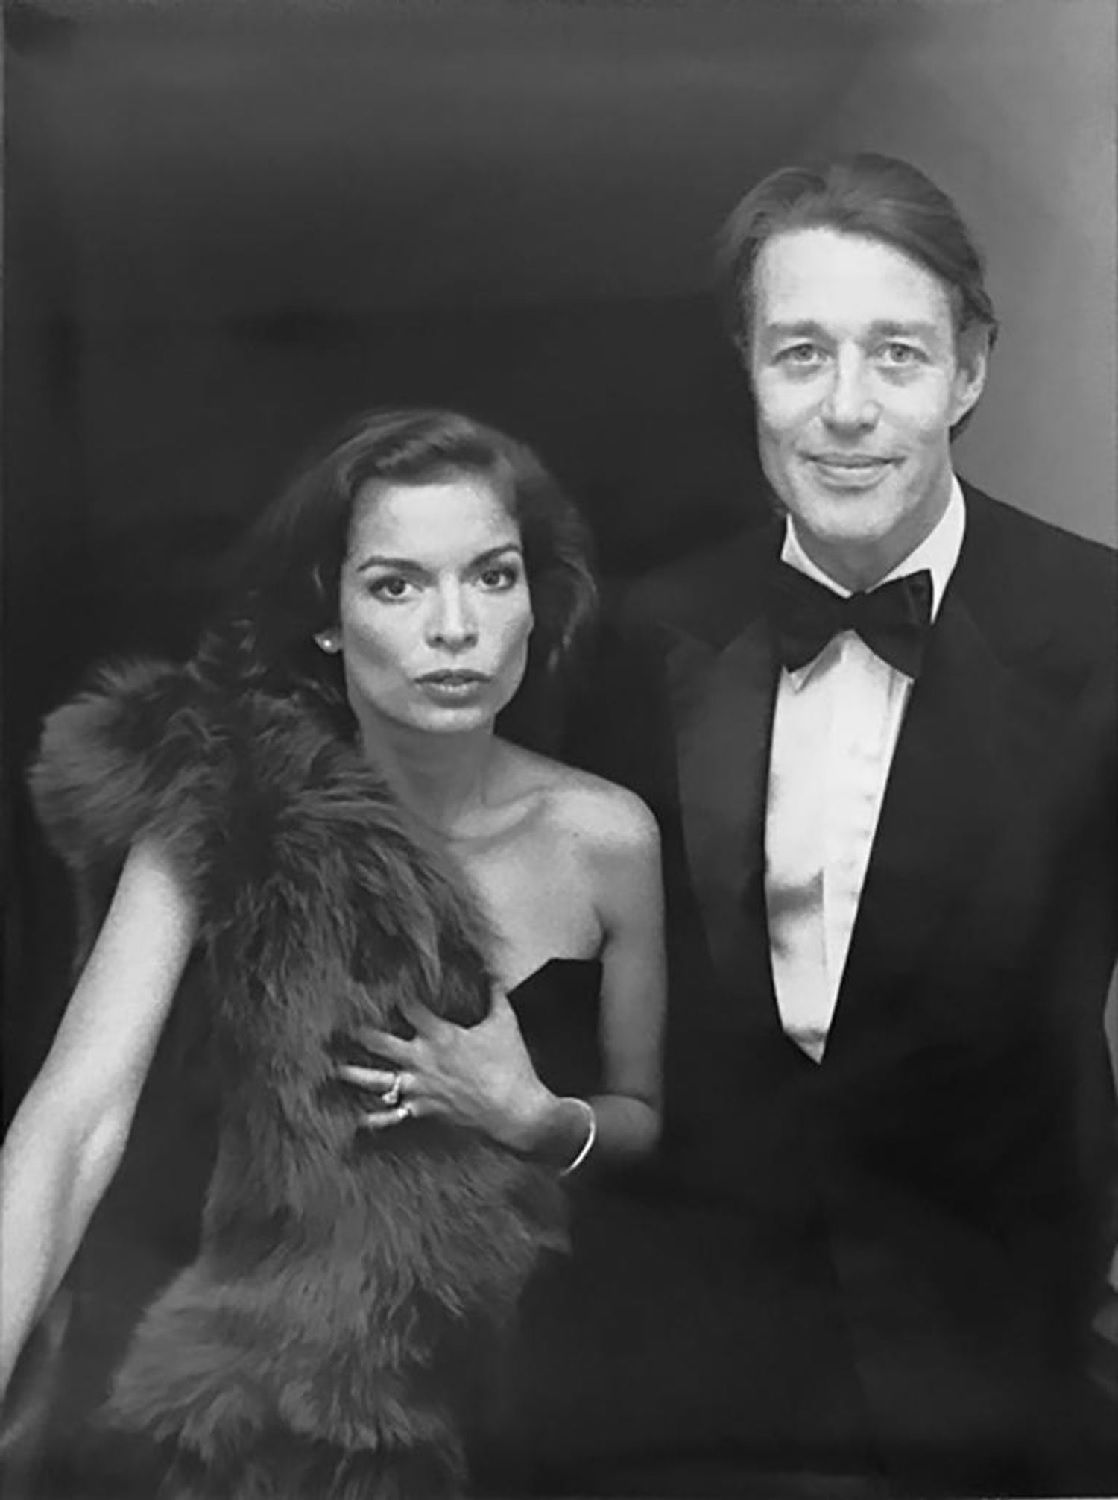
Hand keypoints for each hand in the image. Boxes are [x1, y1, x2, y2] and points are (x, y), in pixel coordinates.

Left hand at [338, 987, 553, 1151]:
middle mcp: (423, 1059)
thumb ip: (496, 995)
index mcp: (441, 1035)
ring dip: (357, 1075)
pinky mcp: (424, 1110)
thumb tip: (495, 973)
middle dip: (364, 1035)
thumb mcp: (505, 1023)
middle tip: (349, 1028)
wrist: (515, 1110)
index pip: (411, 1009)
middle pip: (382, 1043)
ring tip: (339, 1070)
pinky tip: (359, 1120)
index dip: (398, 998)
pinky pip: (394, 1116)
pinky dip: (376, 1119)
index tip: (387, 989)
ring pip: (379, 1080)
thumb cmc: (511, 1065)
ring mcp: (420, 1087)